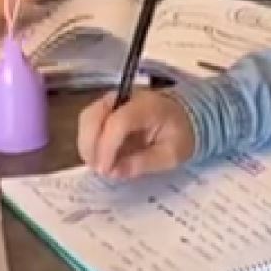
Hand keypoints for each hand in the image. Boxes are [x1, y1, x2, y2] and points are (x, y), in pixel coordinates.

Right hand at [78, 91, 195, 180]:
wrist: (184, 116)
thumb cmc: (179, 134)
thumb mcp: (171, 154)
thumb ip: (144, 162)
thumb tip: (115, 172)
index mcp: (147, 106)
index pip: (118, 122)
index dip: (107, 147)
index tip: (105, 170)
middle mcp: (125, 98)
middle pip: (94, 115)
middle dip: (91, 145)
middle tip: (99, 170)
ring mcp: (114, 100)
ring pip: (87, 117)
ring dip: (87, 143)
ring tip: (97, 165)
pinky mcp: (107, 107)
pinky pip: (89, 121)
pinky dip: (89, 140)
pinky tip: (97, 157)